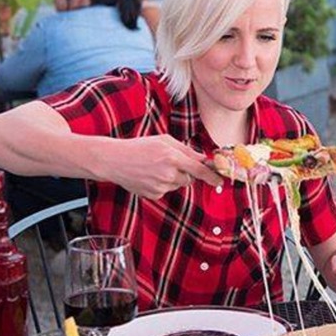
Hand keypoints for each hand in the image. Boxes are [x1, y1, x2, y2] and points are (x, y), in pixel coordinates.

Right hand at [100, 134, 222, 198]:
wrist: (115, 160)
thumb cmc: (140, 147)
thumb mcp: (165, 140)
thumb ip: (186, 150)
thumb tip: (203, 159)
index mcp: (173, 157)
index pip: (199, 170)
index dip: (212, 176)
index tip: (220, 181)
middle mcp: (168, 174)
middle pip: (189, 178)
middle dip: (186, 172)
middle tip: (170, 163)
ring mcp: (160, 186)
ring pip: (178, 184)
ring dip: (173, 178)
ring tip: (156, 168)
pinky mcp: (154, 195)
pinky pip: (166, 190)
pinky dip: (162, 184)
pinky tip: (149, 176)